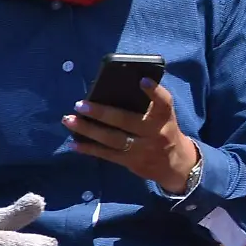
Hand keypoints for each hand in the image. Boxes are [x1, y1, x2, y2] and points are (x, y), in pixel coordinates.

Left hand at [64, 80, 200, 195]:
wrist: (176, 164)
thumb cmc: (164, 130)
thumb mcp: (164, 117)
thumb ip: (148, 105)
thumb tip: (114, 90)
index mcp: (164, 117)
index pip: (163, 102)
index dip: (154, 91)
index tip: (142, 80)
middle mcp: (155, 132)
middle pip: (127, 121)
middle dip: (102, 113)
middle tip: (80, 104)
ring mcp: (142, 149)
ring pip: (112, 139)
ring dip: (88, 130)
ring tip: (69, 120)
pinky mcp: (131, 162)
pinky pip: (107, 155)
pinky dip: (89, 148)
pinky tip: (74, 142)